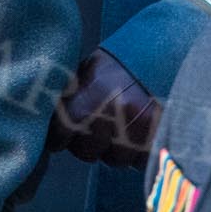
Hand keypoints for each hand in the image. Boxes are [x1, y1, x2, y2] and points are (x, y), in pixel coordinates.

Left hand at [46, 49, 161, 168]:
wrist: (164, 51)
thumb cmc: (121, 63)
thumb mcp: (90, 67)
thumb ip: (69, 93)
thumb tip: (46, 116)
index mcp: (93, 90)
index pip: (62, 130)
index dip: (59, 137)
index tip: (61, 137)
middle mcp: (114, 110)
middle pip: (87, 151)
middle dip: (87, 144)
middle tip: (96, 127)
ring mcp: (138, 126)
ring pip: (113, 159)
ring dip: (113, 149)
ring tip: (121, 126)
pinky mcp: (157, 136)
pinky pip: (137, 160)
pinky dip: (136, 152)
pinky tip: (137, 132)